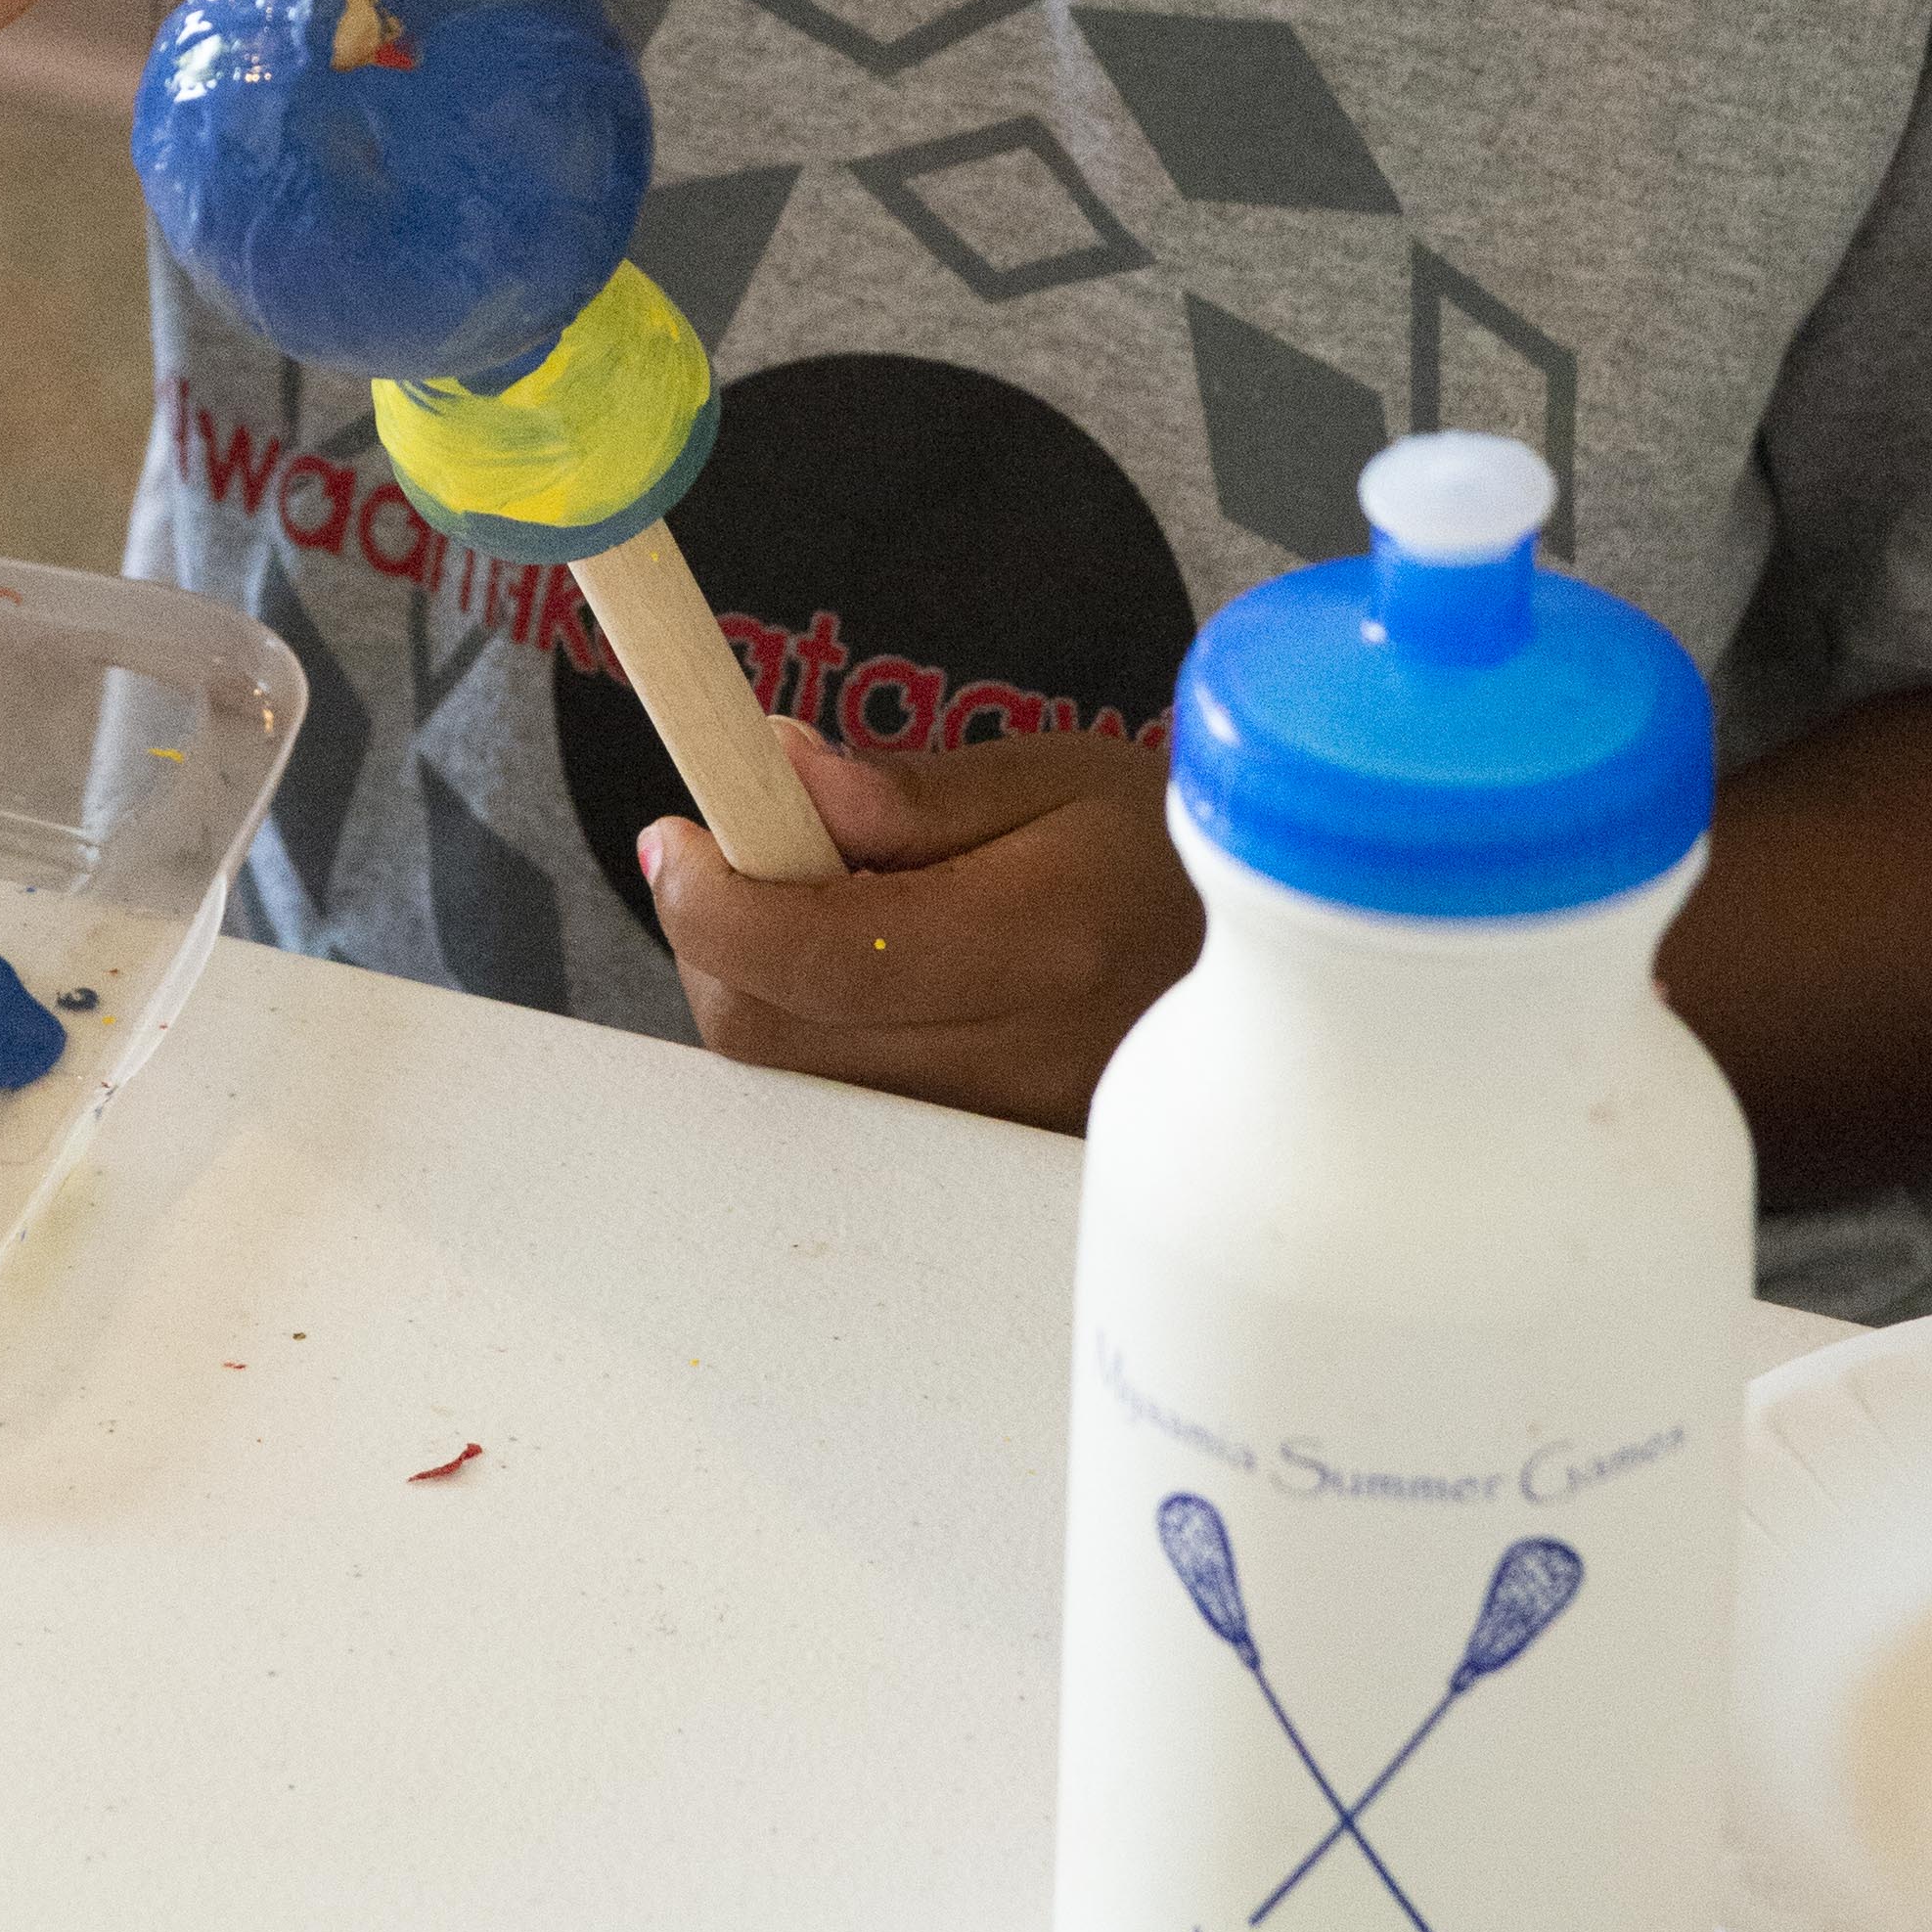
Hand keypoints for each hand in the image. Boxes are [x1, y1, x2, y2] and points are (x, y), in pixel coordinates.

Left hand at [638, 722, 1198, 1132]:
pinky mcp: (985, 1161)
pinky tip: (867, 977)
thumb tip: (774, 770)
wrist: (1255, 970)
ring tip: (831, 908)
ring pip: (795, 1079)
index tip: (676, 838)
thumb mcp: (1056, 778)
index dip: (717, 900)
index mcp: (1045, 942)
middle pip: (778, 1032)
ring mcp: (1002, 1129)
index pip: (824, 956)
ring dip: (761, 987)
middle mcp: (1023, 1058)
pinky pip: (844, 1109)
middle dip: (719, 939)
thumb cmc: (1160, 856)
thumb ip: (905, 792)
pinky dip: (815, 1036)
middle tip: (742, 853)